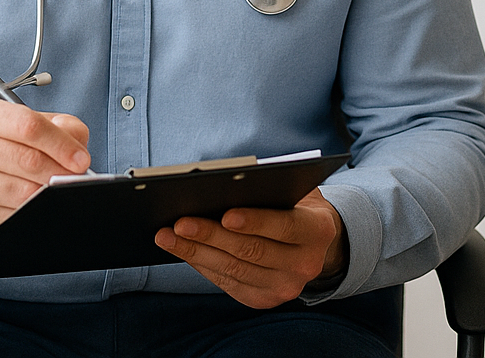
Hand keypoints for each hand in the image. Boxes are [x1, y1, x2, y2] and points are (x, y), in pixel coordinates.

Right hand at [0, 98, 89, 252]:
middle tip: (74, 179)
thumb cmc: (5, 153)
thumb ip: (61, 128)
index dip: (60, 144)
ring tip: (55, 192)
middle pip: (26, 159)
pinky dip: (30, 214)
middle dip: (59, 172)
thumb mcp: (32, 129)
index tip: (81, 160)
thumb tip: (77, 151)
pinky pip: (9, 216)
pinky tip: (34, 208)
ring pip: (20, 191)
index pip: (28, 125)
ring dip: (46, 194)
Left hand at [154, 188, 346, 307]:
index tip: (225, 214)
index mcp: (318, 231)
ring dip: (196, 252)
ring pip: (234, 270)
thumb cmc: (296, 205)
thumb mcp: (295, 190)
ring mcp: (285, 287)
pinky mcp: (263, 300)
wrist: (314, 244)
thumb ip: (271, 187)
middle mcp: (305, 265)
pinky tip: (181, 249)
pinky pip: (227, 282)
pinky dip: (201, 264)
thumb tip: (225, 184)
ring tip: (167, 236)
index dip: (255, 221)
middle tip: (180, 222)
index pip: (285, 227)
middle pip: (252, 251)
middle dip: (212, 236)